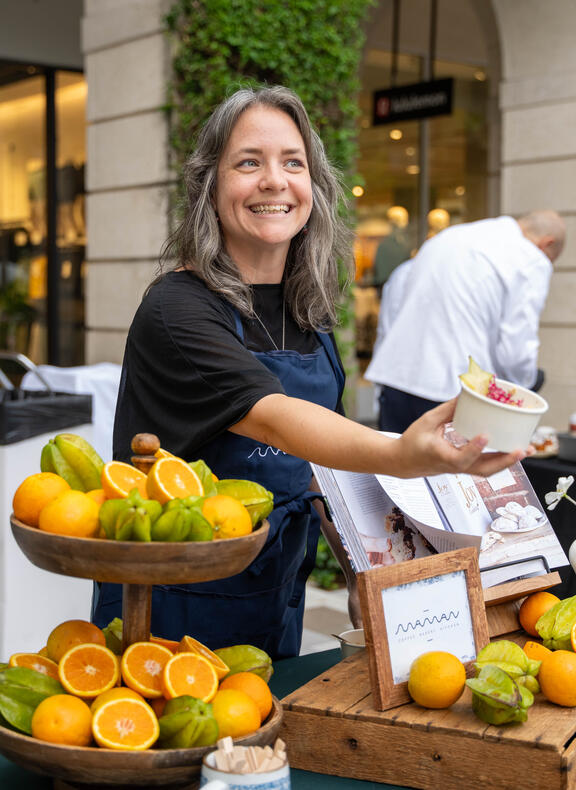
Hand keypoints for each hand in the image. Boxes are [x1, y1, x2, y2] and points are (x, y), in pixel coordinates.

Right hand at [390, 399, 526, 477]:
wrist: (402, 462)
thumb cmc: (411, 443)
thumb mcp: (426, 422)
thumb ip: (447, 410)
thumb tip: (466, 396)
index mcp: (442, 456)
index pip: (461, 457)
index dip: (474, 448)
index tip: (485, 436)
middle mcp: (454, 466)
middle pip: (484, 470)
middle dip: (505, 461)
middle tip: (521, 449)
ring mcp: (460, 469)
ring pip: (488, 471)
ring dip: (508, 462)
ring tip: (526, 449)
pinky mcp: (464, 467)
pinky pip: (486, 467)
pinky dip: (501, 460)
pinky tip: (513, 451)